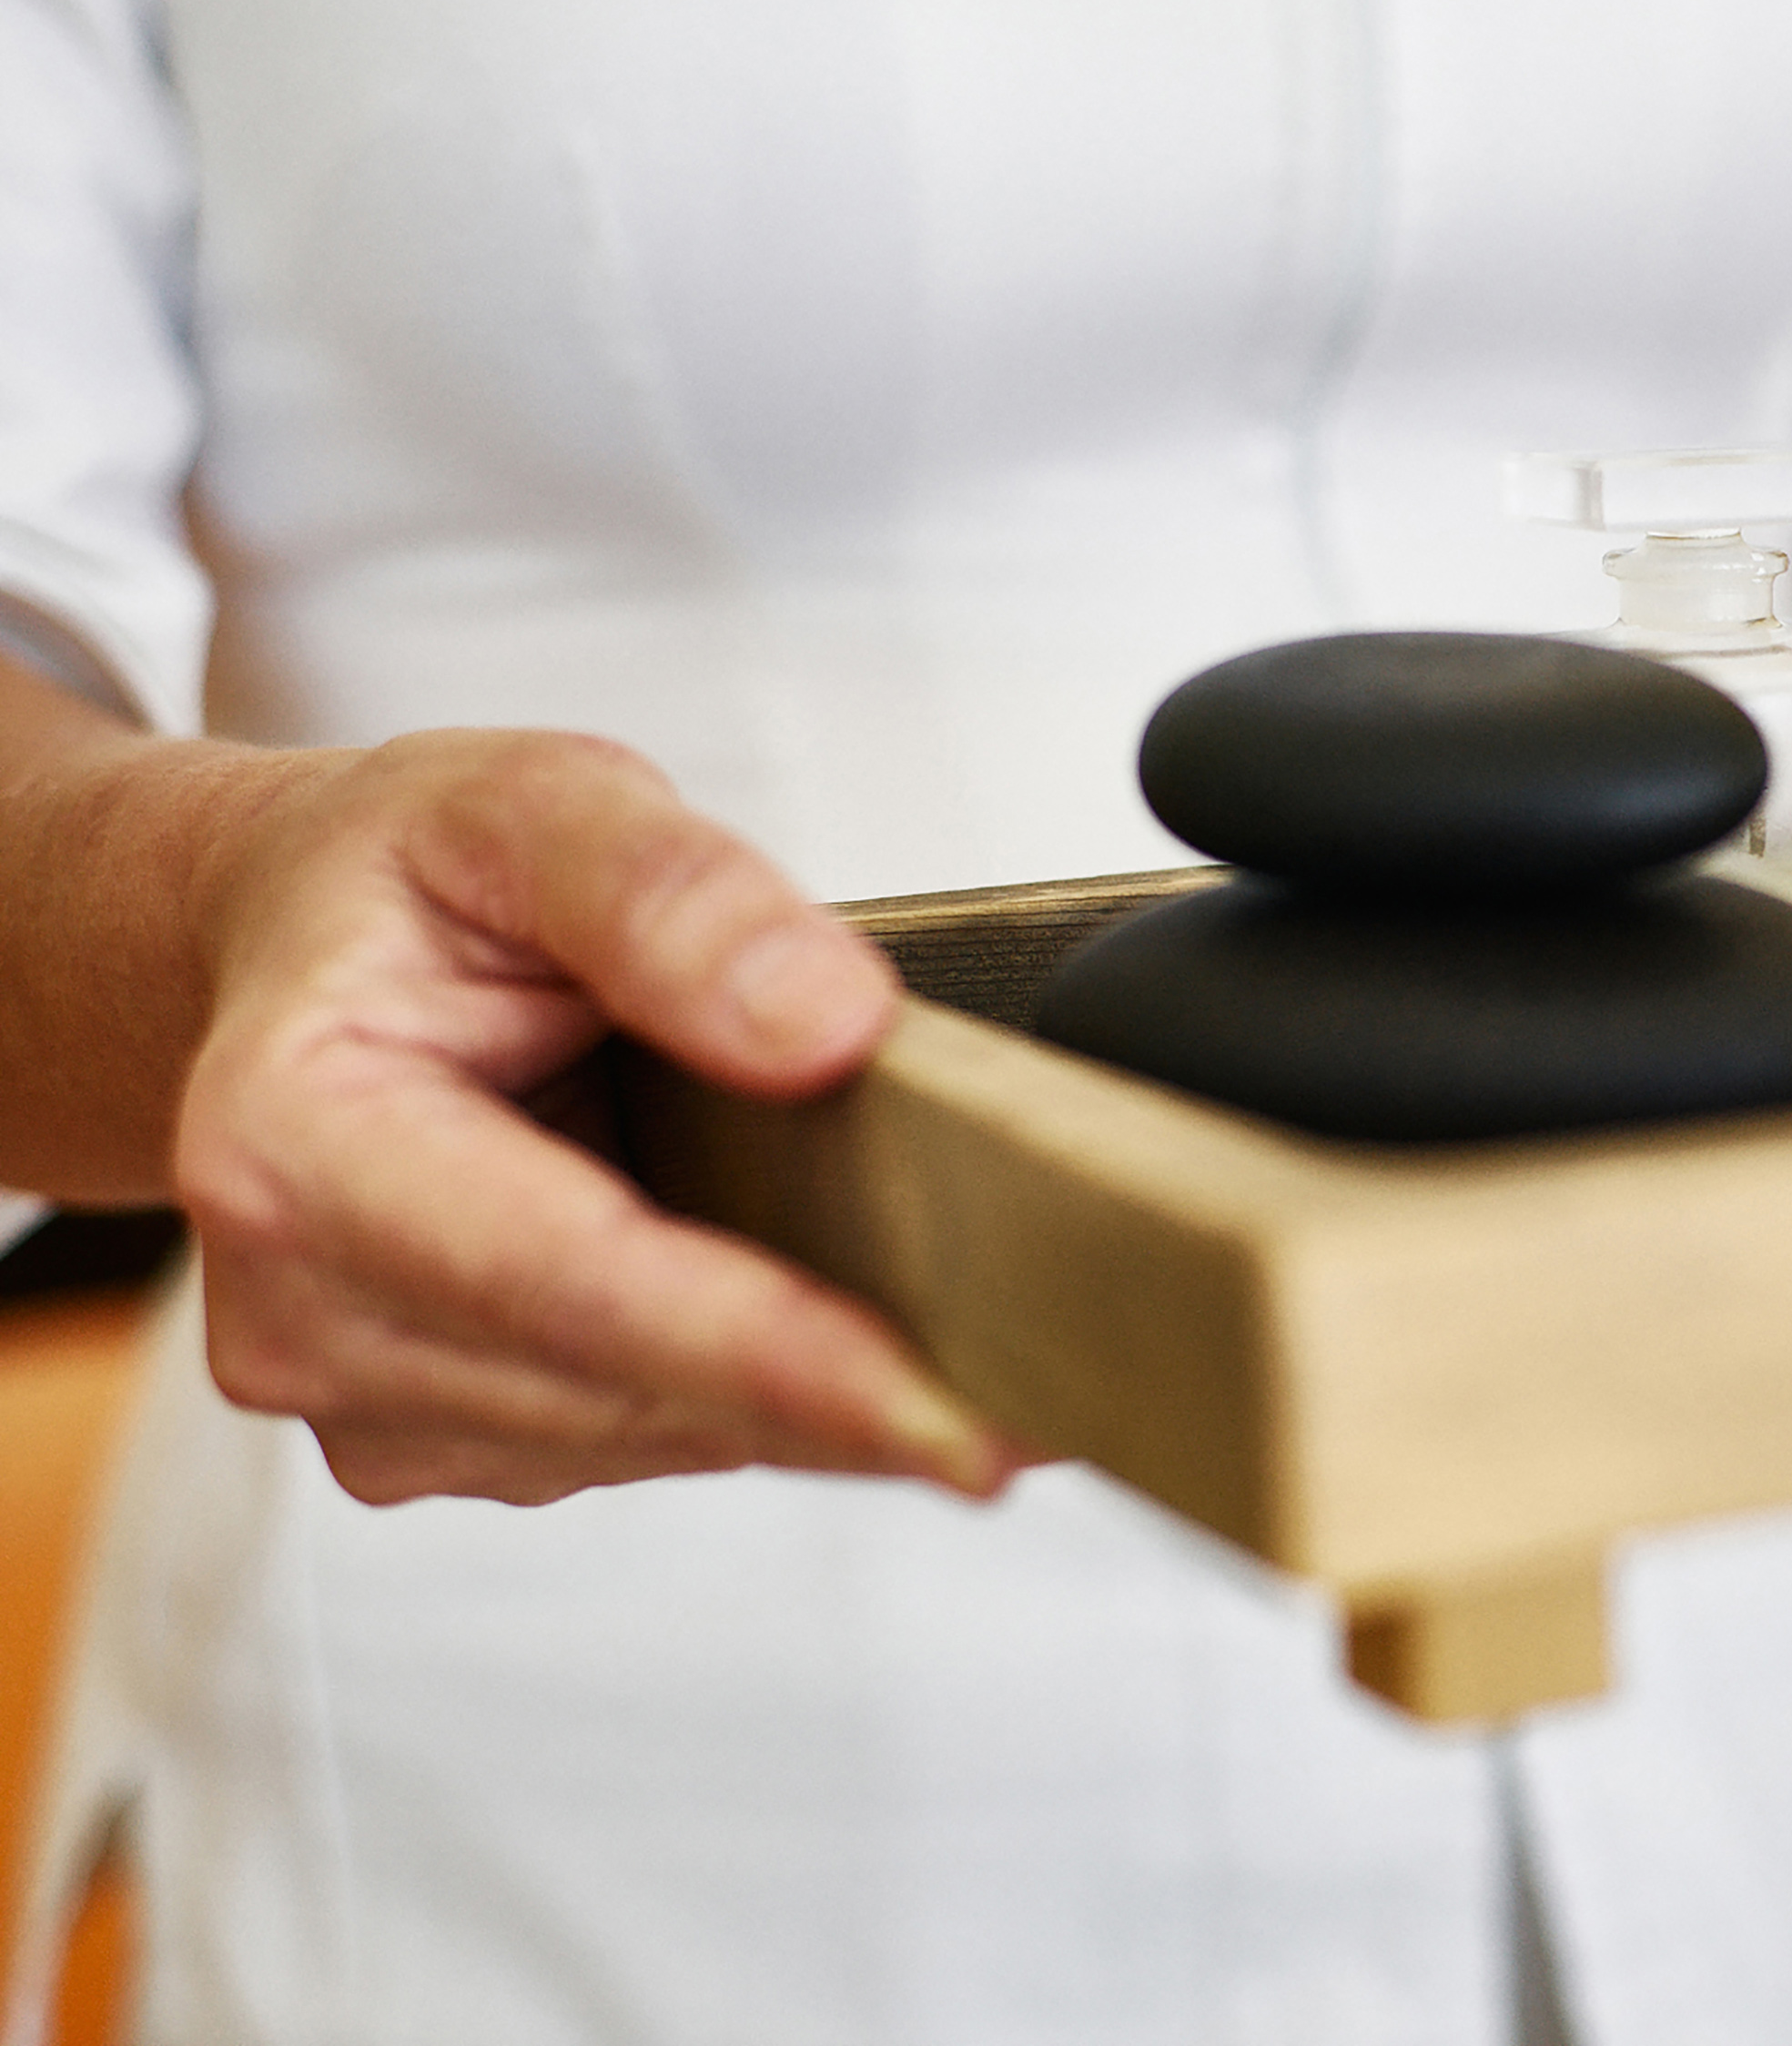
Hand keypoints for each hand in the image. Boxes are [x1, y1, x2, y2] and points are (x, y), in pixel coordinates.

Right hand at [171, 728, 1016, 1505]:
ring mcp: (362, 1389)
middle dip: (846, 1402)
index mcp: (296, 1141)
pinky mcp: (435, 1431)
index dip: (772, 1352)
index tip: (939, 1407)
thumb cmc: (403, 879)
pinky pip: (642, 1434)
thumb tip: (823, 1024)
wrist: (292, 952)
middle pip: (629, 1388)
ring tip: (987, 1367)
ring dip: (819, 1408)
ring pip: (655, 1434)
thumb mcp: (528, 802)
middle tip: (1054, 1401)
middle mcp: (304, 1305)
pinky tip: (855, 1344)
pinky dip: (762, 1396)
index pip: (575, 1281)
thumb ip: (670, 890)